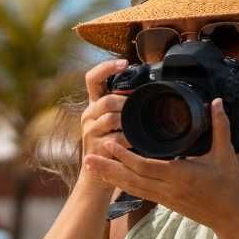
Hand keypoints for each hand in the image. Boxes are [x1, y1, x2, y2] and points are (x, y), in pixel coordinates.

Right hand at [77, 59, 129, 191]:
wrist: (97, 177)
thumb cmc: (112, 147)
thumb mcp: (114, 124)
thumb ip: (124, 107)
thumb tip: (150, 91)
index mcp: (93, 106)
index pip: (92, 78)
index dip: (106, 67)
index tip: (124, 62)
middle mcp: (88, 116)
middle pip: (107, 101)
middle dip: (127, 104)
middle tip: (141, 111)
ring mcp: (90, 133)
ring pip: (112, 119)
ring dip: (130, 123)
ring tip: (140, 129)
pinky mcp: (96, 148)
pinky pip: (118, 139)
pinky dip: (132, 141)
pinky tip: (138, 143)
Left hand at [83, 98, 238, 235]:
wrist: (230, 216)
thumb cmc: (229, 185)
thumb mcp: (226, 155)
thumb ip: (219, 127)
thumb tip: (216, 102)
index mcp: (179, 175)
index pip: (145, 166)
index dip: (125, 156)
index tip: (109, 143)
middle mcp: (167, 188)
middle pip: (130, 178)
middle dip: (108, 167)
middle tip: (87, 156)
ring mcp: (162, 197)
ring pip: (130, 186)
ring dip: (109, 176)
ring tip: (89, 166)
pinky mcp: (162, 202)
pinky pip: (136, 192)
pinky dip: (120, 183)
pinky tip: (107, 176)